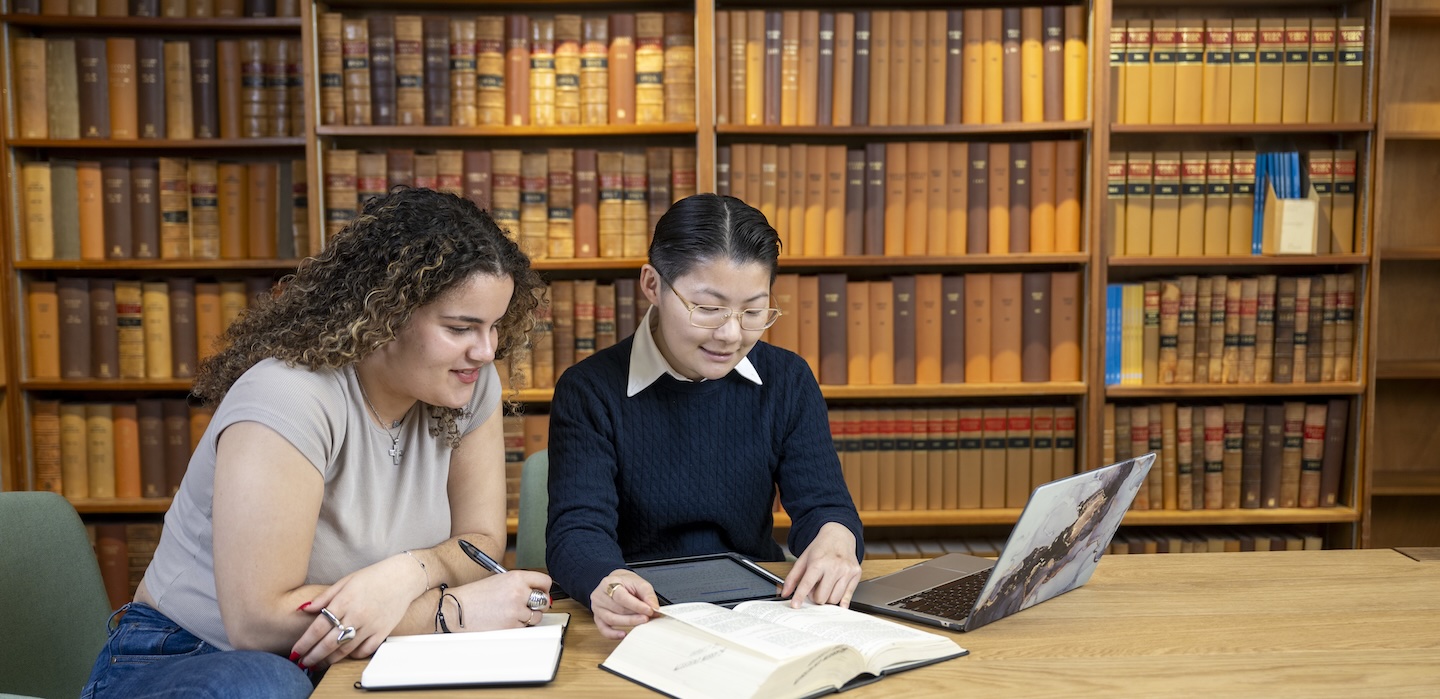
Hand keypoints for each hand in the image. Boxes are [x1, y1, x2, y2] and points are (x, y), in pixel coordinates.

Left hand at [290, 553, 423, 670]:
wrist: (402, 577)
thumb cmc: (373, 577)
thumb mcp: (346, 581)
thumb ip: (324, 597)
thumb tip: (304, 609)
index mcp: (344, 601)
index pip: (318, 627)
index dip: (304, 643)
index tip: (295, 652)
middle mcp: (357, 615)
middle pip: (329, 643)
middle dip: (313, 656)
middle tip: (302, 663)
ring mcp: (370, 625)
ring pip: (345, 650)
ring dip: (329, 660)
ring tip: (318, 664)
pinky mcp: (383, 632)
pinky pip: (364, 651)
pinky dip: (352, 656)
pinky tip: (344, 655)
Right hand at [447, 569, 554, 631]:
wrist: (457, 608)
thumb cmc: (476, 594)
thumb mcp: (500, 580)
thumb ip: (520, 584)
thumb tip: (538, 592)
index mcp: (516, 577)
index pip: (545, 581)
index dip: (544, 588)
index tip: (542, 592)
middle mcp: (519, 592)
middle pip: (543, 600)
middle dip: (538, 604)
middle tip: (529, 605)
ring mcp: (516, 610)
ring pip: (536, 617)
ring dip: (528, 617)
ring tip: (511, 612)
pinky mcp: (511, 626)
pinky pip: (524, 627)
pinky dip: (517, 626)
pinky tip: (504, 619)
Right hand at [589, 569, 658, 639]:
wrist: (616, 583)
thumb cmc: (626, 583)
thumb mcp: (639, 583)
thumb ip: (648, 594)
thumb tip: (654, 607)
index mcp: (608, 583)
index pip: (621, 597)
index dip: (636, 606)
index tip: (649, 610)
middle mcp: (599, 596)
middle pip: (618, 609)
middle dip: (635, 615)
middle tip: (649, 617)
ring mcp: (597, 608)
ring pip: (612, 620)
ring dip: (629, 623)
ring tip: (642, 621)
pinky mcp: (598, 618)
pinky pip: (604, 629)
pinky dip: (613, 634)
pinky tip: (623, 634)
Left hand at [782, 522, 861, 607]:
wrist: (839, 535)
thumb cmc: (821, 548)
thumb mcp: (803, 559)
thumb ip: (792, 577)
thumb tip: (785, 593)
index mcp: (818, 562)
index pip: (807, 584)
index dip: (800, 596)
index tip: (795, 605)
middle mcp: (834, 567)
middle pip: (821, 597)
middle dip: (815, 597)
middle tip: (815, 588)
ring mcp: (847, 571)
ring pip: (834, 600)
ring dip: (827, 598)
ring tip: (825, 586)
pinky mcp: (856, 574)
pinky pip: (847, 597)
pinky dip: (840, 600)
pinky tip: (834, 592)